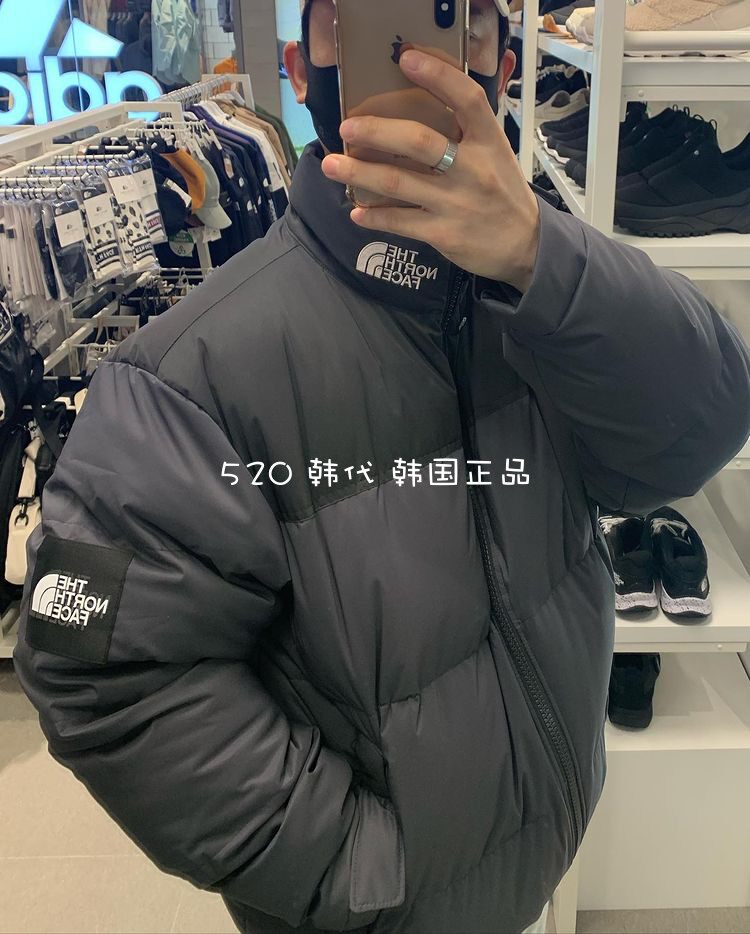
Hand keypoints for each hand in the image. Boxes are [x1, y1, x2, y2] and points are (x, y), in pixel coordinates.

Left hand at [320, 48, 540, 293]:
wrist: (526, 247)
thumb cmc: (503, 195)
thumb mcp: (496, 155)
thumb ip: (466, 134)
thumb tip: (418, 111)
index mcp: (489, 142)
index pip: (467, 99)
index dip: (437, 75)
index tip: (406, 58)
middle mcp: (472, 170)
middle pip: (418, 142)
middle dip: (376, 131)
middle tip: (347, 126)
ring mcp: (455, 203)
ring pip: (397, 183)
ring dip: (358, 173)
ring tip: (331, 165)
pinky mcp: (443, 233)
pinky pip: (399, 222)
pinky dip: (374, 217)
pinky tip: (356, 213)